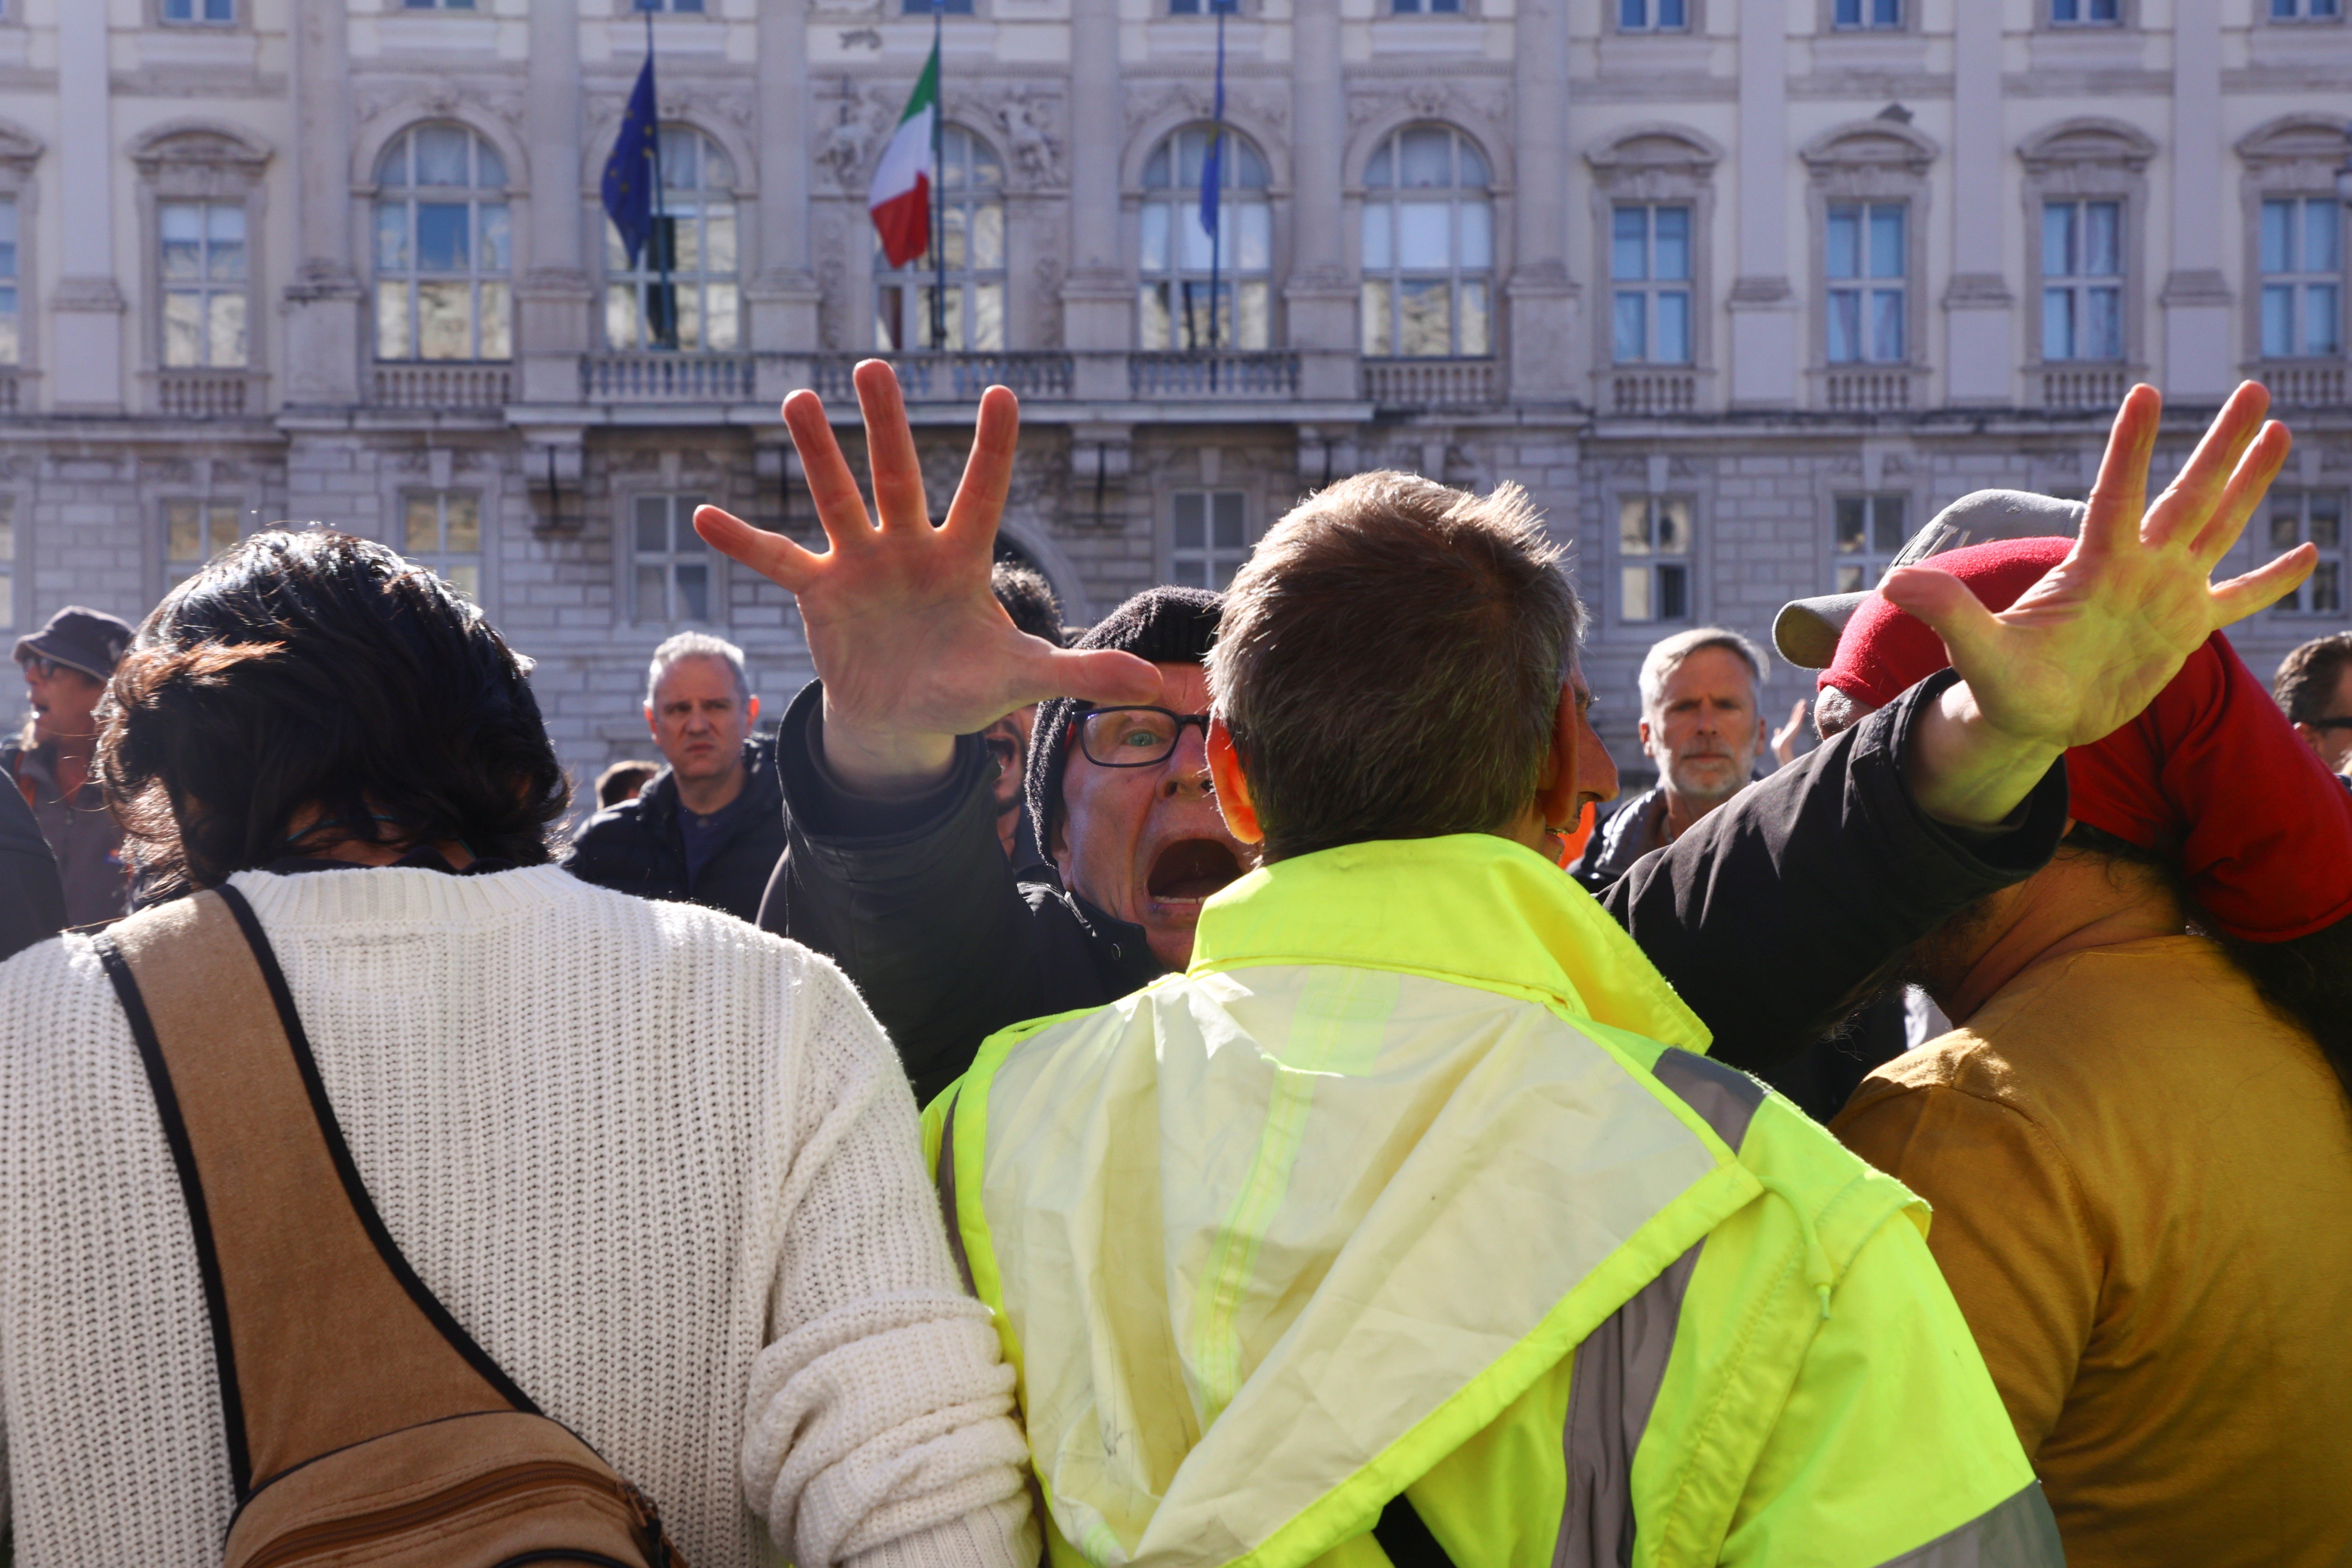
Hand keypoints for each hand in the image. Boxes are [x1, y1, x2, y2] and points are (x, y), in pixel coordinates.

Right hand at [695, 361, 1160, 794]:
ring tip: (795, 400)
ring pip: (837, 499)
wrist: (906, 716)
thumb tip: (1158, 685)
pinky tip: (701, 515)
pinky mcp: (819, 592)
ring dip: (815, 455)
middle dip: (886, 427)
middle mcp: (909, 547)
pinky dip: (741, 541)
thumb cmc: (968, 684)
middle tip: (873, 367)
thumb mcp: (1024, 681)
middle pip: (899, 477)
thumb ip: (1081, 674)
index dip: (994, 449)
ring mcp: (860, 564)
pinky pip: (777, 560)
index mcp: (963, 560)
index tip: (1002, 392)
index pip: (983, 494)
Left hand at [1770, 699, 1808, 767]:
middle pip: (1797, 715)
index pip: (1793, 718)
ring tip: (1804, 701)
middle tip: (1803, 701)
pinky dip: (1801, 713)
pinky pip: (1799, 718)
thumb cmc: (1778, 746)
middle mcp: (1793, 727)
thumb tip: (1777, 729)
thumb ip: (1778, 733)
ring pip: (1799, 715)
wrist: (1780, 749)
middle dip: (1800, 707)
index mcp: (1789, 729)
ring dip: (1801, 708)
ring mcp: (1795, 727)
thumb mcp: (1777, 737)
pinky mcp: (1795, 728)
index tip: (1798, 706)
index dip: (1796, 711)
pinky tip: (1803, 707)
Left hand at [1894, 381, 2309, 825]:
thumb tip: (1894, 584)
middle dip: (2220, 444)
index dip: (2131, 447)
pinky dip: (2272, 579)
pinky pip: (2239, 599)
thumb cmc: (2002, 683)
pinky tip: (2310, 550)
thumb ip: (1947, 612)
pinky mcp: (2186, 630)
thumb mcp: (1976, 652)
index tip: (2144, 392)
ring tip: (2279, 431)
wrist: (2031, 718)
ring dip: (2250, 482)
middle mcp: (2137, 567)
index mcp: (2093, 565)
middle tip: (2253, 389)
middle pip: (2188, 494)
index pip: (2116, 494)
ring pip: (2218, 526)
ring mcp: (2167, 594)